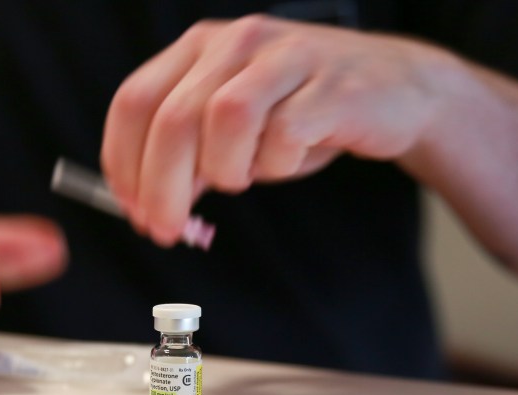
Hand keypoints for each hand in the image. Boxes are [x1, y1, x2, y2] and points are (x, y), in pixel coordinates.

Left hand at [101, 14, 451, 244]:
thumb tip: (149, 206)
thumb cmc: (303, 113)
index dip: (123, 162)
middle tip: (166, 228)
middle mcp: (237, 43)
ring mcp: (286, 57)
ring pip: (225, 117)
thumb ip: (187, 160)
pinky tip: (288, 161)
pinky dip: (277, 165)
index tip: (130, 208)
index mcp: (199, 49)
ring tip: (243, 178)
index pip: (135, 101)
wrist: (394, 91)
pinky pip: (285, 135)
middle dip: (161, 187)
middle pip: (173, 117)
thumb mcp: (232, 133)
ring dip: (225, 169)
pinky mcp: (331, 84)